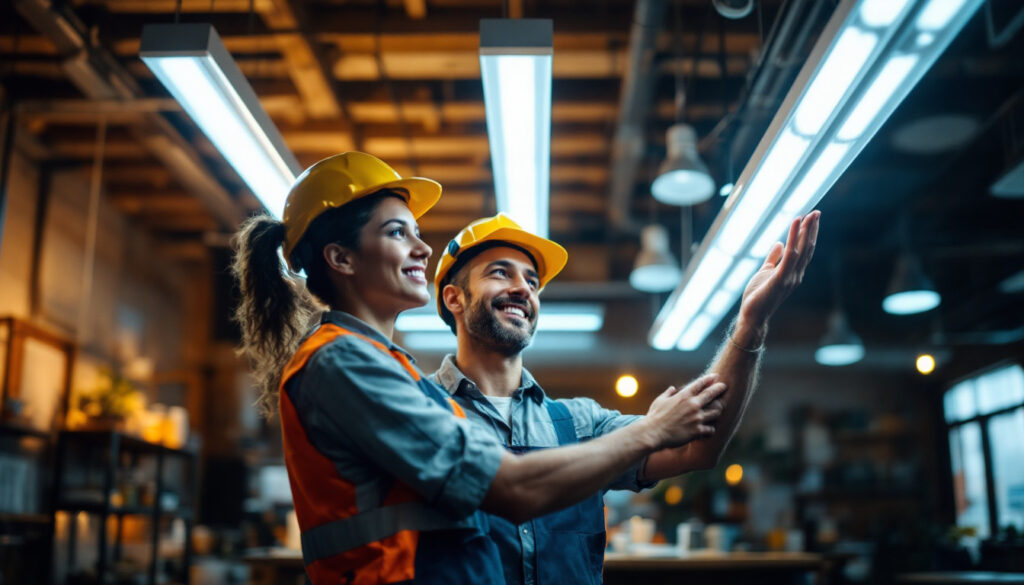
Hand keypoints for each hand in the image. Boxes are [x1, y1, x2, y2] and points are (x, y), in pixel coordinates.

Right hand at [643, 374, 726, 448]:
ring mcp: (697, 418)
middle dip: (719, 388)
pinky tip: (708, 430)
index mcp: (683, 396)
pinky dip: (710, 429)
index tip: (716, 376)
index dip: (709, 379)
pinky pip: (711, 429)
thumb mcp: (660, 401)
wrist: (653, 433)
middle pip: (711, 394)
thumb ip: (668, 393)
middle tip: (724, 386)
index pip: (700, 384)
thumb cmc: (655, 416)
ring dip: (717, 411)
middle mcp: (693, 405)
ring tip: (717, 411)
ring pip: (716, 412)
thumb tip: (672, 388)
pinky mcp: (697, 431)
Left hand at [736, 211, 820, 344]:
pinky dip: (794, 238)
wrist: (752, 316)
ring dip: (806, 231)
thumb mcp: (765, 272)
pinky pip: (790, 255)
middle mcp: (796, 274)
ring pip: (802, 250)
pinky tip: (795, 224)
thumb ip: (773, 258)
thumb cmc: (758, 296)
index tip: (811, 218)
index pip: (804, 250)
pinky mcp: (781, 279)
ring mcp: (790, 277)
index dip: (808, 234)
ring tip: (809, 215)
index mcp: (793, 272)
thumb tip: (780, 243)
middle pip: (807, 248)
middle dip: (812, 230)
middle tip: (817, 212)